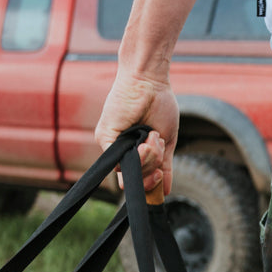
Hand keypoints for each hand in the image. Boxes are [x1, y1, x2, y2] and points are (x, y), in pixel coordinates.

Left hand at [94, 71, 178, 196]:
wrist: (150, 81)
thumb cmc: (159, 104)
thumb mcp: (166, 142)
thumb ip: (164, 166)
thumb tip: (167, 191)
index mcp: (135, 152)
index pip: (140, 180)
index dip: (150, 185)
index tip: (160, 176)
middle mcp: (121, 151)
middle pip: (136, 178)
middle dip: (152, 166)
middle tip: (157, 143)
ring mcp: (112, 145)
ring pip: (130, 171)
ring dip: (148, 157)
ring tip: (152, 136)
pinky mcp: (105, 137)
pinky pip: (120, 162)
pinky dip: (137, 156)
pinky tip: (145, 144)